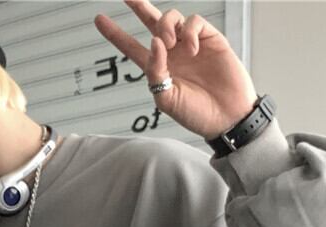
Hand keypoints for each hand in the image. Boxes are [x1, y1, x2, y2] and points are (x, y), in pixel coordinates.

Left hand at [95, 1, 258, 139]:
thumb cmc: (196, 114)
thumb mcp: (166, 99)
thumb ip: (155, 72)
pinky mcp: (210, 37)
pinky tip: (192, 48)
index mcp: (158, 69)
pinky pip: (194, 22)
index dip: (115, 34)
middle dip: (138, 6)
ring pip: (171, 18)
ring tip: (171, 43)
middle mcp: (172, 53)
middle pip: (151, 22)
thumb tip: (154, 41)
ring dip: (166, 25)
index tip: (98, 19)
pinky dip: (189, 31)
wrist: (226, 116)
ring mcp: (190, 43)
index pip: (132, 47)